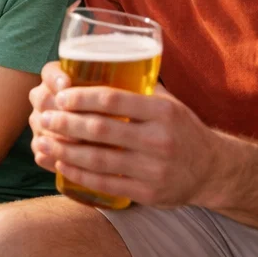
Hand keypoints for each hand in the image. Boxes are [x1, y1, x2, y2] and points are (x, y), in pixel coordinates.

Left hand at [28, 62, 226, 208]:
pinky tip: (62, 166)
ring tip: (44, 143)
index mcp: (163, 112)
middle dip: (66, 124)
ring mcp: (154, 169)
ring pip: (99, 159)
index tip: (61, 97)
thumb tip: (100, 64)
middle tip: (44, 119)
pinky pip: (106, 183)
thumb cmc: (182, 129)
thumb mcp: (169, 103)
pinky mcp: (148, 193)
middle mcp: (159, 139)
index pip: (114, 99)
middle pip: (101, 130)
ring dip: (65, 151)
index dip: (82, 97)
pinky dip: (80, 174)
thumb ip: (139, 89)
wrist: (214, 170)